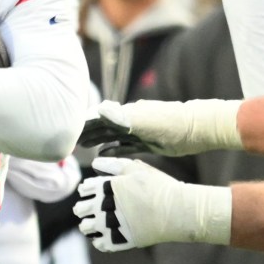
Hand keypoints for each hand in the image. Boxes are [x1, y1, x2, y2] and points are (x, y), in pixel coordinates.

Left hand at [74, 156, 229, 251]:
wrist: (176, 211)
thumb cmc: (158, 187)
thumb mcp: (137, 169)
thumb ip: (113, 164)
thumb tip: (95, 162)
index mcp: (106, 187)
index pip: (84, 189)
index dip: (86, 190)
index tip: (91, 192)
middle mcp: (104, 207)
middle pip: (80, 209)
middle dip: (82, 208)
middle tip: (88, 209)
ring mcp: (110, 225)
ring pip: (86, 228)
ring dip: (88, 225)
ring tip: (94, 224)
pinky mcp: (120, 241)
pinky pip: (100, 244)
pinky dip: (99, 240)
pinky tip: (105, 235)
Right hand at [80, 98, 243, 156]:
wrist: (198, 130)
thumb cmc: (172, 124)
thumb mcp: (146, 121)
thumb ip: (123, 116)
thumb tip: (99, 108)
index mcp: (128, 113)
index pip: (99, 117)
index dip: (82, 122)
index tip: (66, 127)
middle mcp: (132, 120)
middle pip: (103, 125)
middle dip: (86, 131)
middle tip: (68, 139)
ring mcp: (140, 131)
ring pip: (113, 136)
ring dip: (97, 140)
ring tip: (83, 147)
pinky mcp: (149, 142)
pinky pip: (126, 146)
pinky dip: (113, 149)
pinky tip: (104, 155)